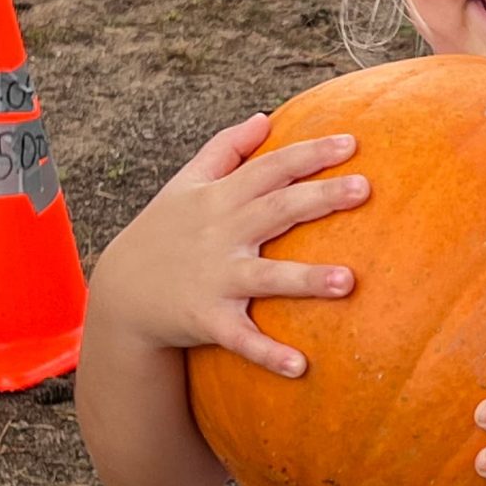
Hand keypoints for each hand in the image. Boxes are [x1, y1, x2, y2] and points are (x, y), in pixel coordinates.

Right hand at [91, 112, 369, 375]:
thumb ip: (225, 149)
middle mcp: (222, 234)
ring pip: (266, 277)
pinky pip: (241, 338)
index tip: (352, 143)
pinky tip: (301, 367)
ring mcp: (215, 278)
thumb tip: (263, 118)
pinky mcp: (207, 319)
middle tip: (364, 188)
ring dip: (305, 280)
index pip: (271, 168)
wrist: (121, 293)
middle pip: (276, 210)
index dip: (309, 153)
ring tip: (349, 282)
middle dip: (319, 198)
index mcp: (221, 199)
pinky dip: (267, 353)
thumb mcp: (185, 184)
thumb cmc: (163, 232)